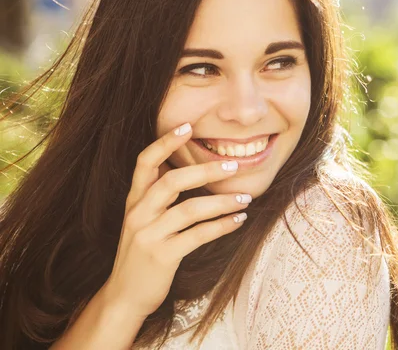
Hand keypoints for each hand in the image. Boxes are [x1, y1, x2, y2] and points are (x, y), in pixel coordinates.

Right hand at [101, 123, 249, 318]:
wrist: (125, 296)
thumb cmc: (141, 253)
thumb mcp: (142, 220)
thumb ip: (157, 196)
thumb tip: (187, 170)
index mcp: (134, 200)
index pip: (145, 162)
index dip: (165, 142)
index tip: (188, 127)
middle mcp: (138, 213)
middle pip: (172, 181)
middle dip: (205, 170)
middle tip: (234, 167)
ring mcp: (148, 235)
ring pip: (189, 209)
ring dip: (222, 201)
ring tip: (246, 198)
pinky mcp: (162, 256)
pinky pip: (198, 235)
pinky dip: (222, 226)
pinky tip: (238, 220)